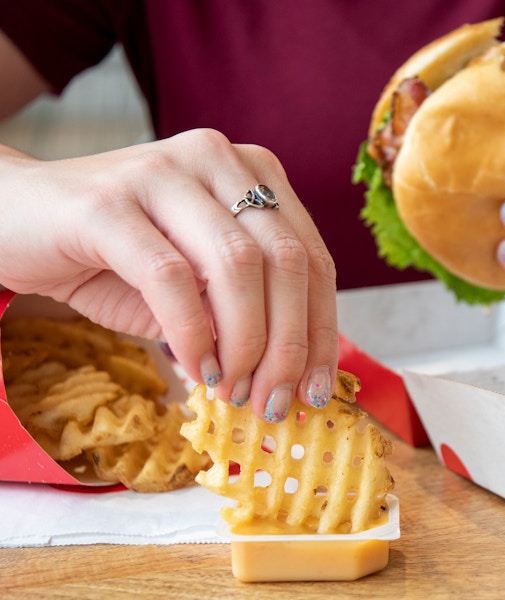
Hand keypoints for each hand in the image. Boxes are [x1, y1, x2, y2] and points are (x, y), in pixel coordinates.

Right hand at [0, 128, 338, 420]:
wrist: (12, 219)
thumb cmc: (114, 256)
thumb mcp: (197, 283)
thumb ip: (245, 310)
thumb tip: (295, 377)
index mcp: (252, 172)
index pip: (311, 257)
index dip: (322, 330)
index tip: (318, 389)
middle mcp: (217, 158)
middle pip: (286, 261)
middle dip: (290, 345)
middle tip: (274, 402)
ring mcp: (163, 172)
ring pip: (238, 266)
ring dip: (246, 344)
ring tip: (234, 391)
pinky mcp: (108, 202)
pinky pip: (171, 278)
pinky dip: (192, 333)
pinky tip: (195, 369)